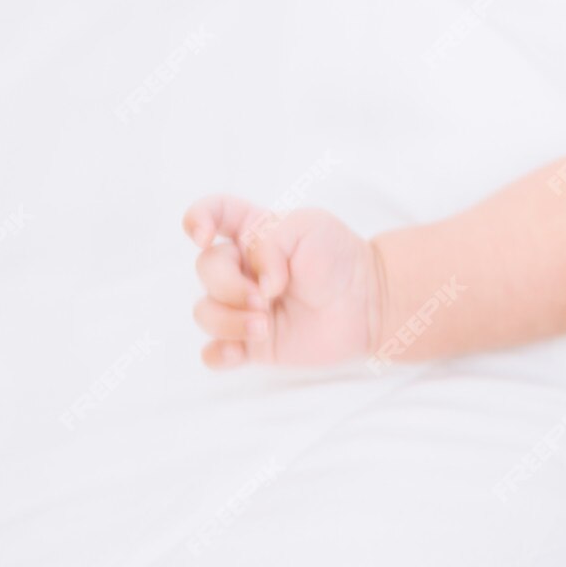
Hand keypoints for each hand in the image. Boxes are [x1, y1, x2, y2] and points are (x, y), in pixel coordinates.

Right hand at [182, 194, 382, 368]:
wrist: (368, 301)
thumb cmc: (339, 258)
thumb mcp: (310, 227)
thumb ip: (270, 242)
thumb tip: (257, 283)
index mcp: (252, 231)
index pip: (211, 213)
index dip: (197, 219)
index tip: (204, 237)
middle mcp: (241, 268)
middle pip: (205, 269)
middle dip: (229, 285)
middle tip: (267, 297)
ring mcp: (243, 306)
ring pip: (204, 312)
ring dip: (228, 321)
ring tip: (265, 325)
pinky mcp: (251, 342)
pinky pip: (213, 353)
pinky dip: (218, 353)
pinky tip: (238, 351)